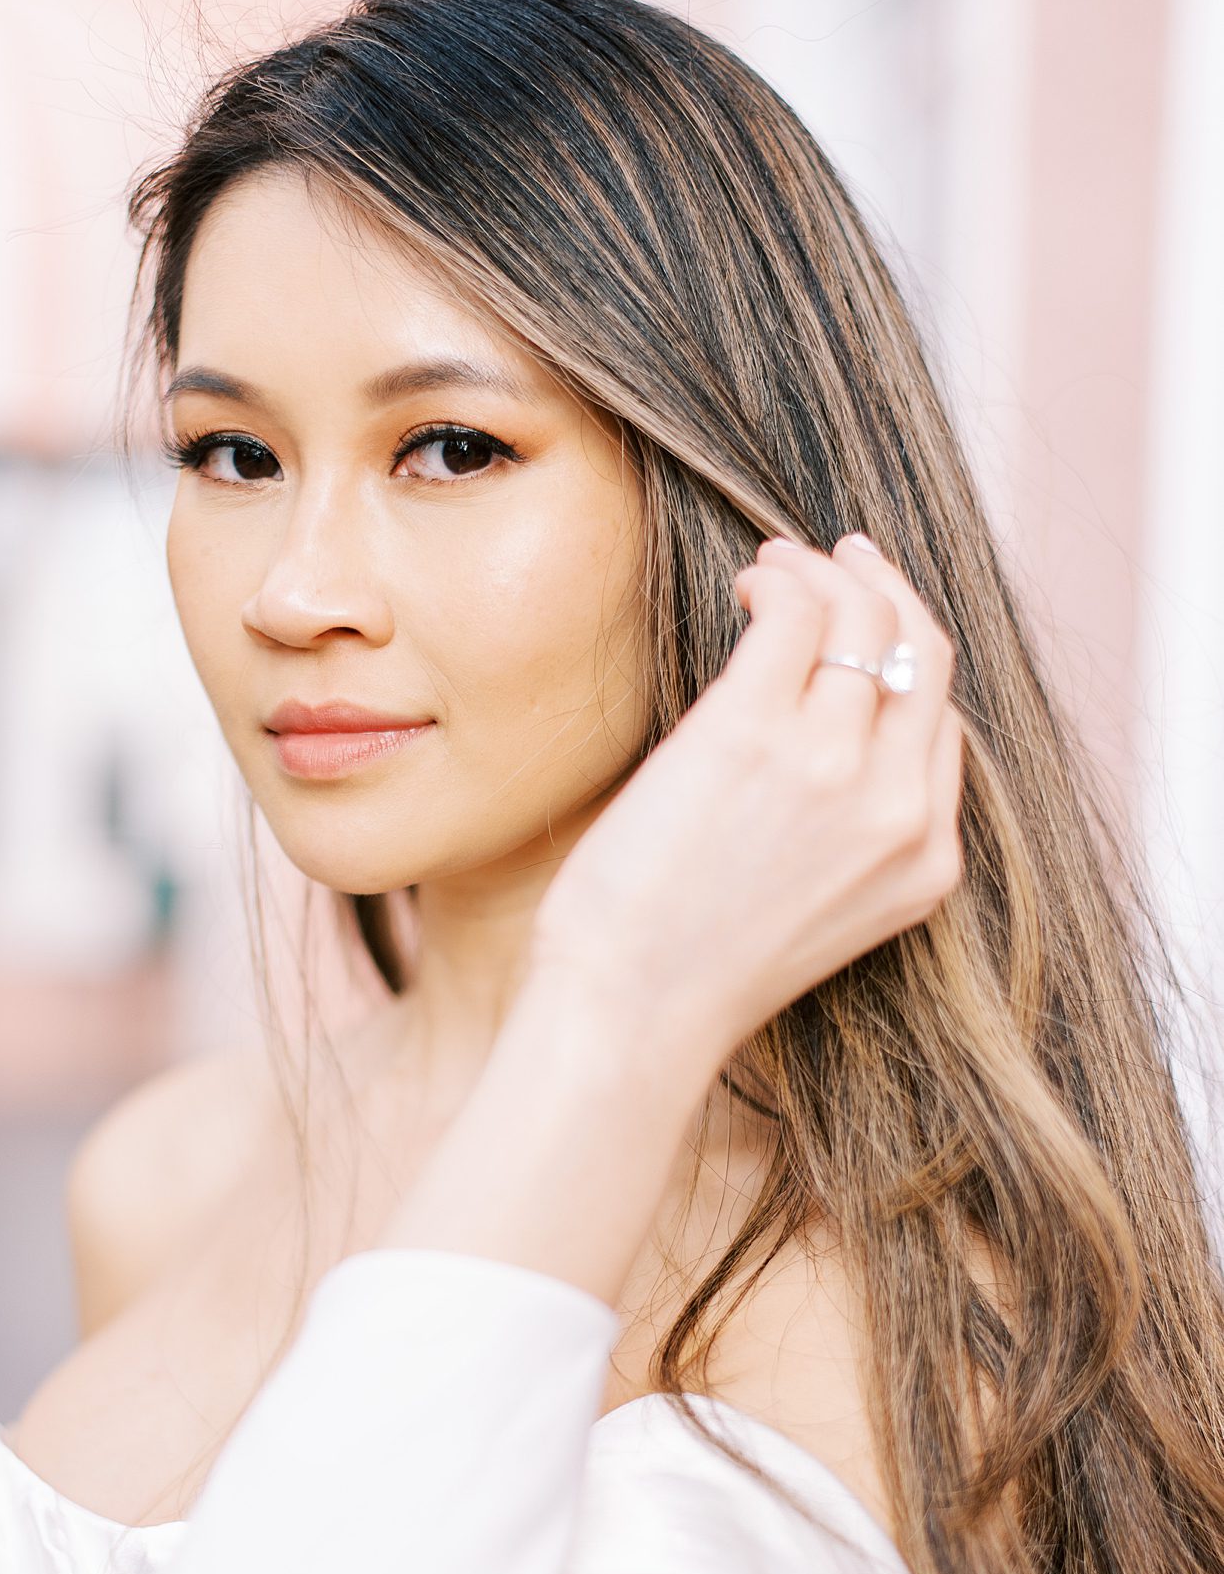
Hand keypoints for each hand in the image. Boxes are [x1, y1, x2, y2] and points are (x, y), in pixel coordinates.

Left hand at [527, 533, 964, 1077]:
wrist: (631, 1015)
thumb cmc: (686, 972)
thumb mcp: (812, 914)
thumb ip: (841, 835)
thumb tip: (818, 735)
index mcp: (923, 864)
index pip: (941, 726)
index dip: (904, 662)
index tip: (864, 628)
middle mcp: (897, 809)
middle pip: (925, 656)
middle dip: (886, 592)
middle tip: (841, 559)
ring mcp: (835, 766)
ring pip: (866, 619)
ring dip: (824, 573)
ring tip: (774, 564)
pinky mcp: (757, 731)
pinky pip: (796, 614)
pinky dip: (779, 580)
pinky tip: (747, 583)